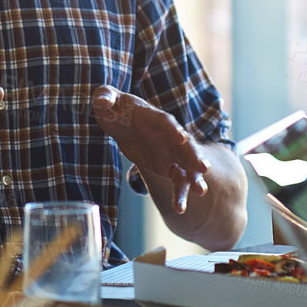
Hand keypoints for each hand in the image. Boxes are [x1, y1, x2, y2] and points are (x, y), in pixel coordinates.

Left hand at [91, 85, 208, 212]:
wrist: (123, 120)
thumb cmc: (116, 107)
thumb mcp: (107, 99)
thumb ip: (105, 97)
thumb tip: (103, 102)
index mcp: (155, 117)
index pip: (167, 123)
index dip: (173, 130)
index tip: (181, 138)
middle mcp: (169, 135)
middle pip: (184, 145)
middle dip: (194, 155)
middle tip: (204, 168)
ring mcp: (171, 152)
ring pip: (186, 166)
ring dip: (194, 178)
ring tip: (201, 191)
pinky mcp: (169, 166)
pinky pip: (177, 182)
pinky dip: (179, 194)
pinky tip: (180, 209)